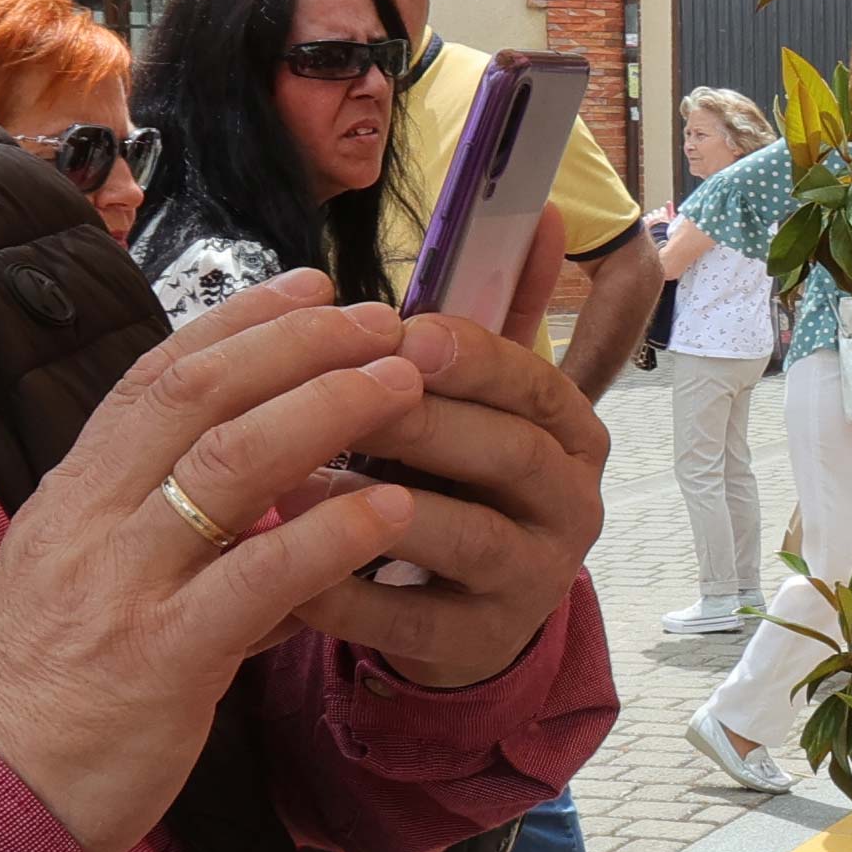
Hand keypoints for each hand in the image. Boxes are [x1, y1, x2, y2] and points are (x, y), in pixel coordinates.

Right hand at [0, 272, 439, 851]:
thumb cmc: (42, 697)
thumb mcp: (87, 585)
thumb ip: (159, 531)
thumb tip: (260, 493)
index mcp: (72, 495)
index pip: (156, 376)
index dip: (240, 322)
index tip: (312, 288)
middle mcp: (90, 521)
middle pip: (198, 394)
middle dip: (298, 345)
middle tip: (380, 319)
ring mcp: (123, 586)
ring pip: (229, 463)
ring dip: (326, 411)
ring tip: (402, 385)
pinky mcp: (161, 659)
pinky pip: (258, 579)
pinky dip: (329, 535)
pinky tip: (390, 511)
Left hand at [297, 223, 609, 690]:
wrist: (466, 606)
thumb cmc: (460, 476)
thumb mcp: (486, 397)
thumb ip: (504, 311)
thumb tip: (545, 209)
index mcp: (571, 432)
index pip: (532, 381)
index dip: (469, 354)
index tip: (401, 330)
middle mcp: (571, 505)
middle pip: (504, 453)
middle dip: (419, 418)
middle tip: (337, 394)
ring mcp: (531, 580)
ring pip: (462, 534)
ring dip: (373, 501)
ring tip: (290, 477)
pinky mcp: (475, 642)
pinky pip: (406, 615)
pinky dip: (341, 588)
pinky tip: (280, 562)